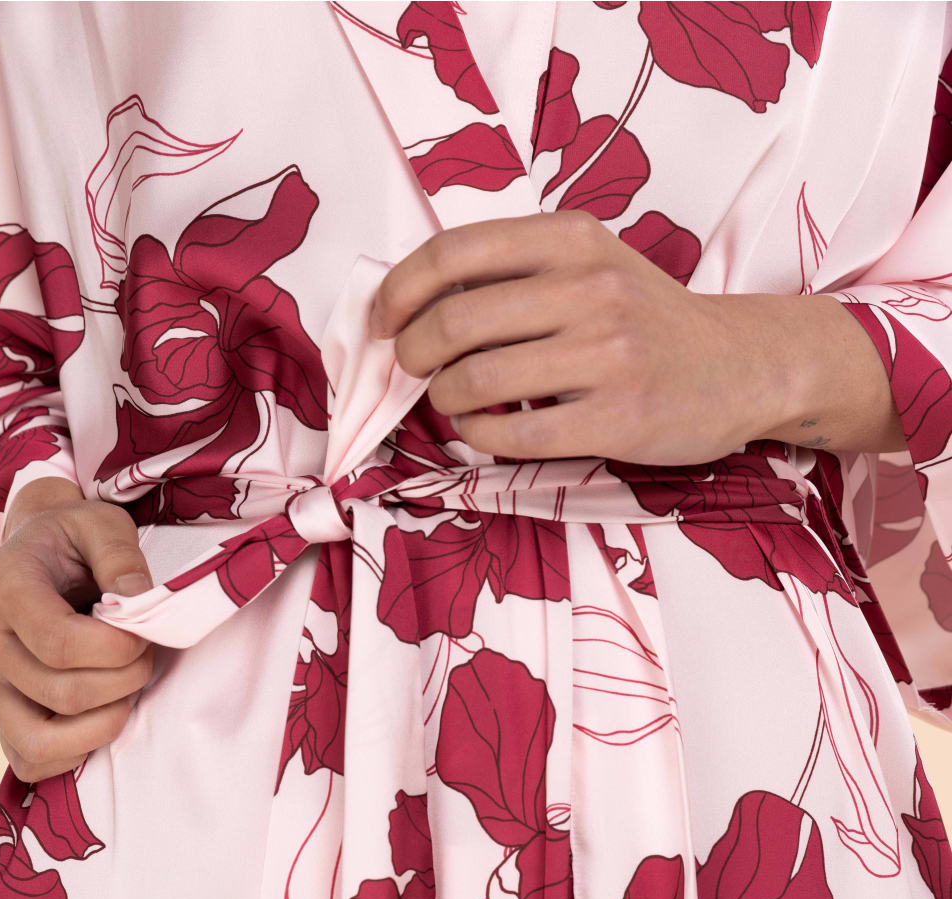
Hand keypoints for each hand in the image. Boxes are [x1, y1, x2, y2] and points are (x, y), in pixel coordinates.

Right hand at [0, 478, 155, 783]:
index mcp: (3, 587)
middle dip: (124, 682)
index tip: (143, 636)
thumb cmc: (74, 542)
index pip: (60, 644)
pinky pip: (31, 761)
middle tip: (144, 655)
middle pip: (62, 694)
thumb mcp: (103, 525)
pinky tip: (100, 714)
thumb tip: (137, 602)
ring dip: (103, 724)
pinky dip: (75, 752)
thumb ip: (122, 557)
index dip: (118, 650)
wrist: (40, 556)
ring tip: (123, 688)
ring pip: (42, 741)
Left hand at [369, 209, 905, 465]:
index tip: (383, 320)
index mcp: (573, 239)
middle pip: (453, 320)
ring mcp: (607, 355)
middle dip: (411, 352)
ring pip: (475, 379)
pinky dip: (478, 435)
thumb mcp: (591, 264)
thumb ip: (516, 270)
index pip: (453, 252)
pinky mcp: (617, 418)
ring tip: (451, 400)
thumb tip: (414, 301)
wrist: (740, 367)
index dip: (398, 290)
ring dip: (442, 398)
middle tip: (411, 368)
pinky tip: (481, 429)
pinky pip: (513, 433)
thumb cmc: (647, 319)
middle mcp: (591, 289)